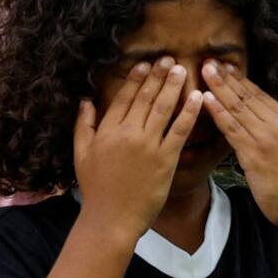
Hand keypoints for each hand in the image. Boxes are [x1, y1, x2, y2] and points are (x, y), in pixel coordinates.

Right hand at [73, 60, 201, 242]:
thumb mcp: (81, 154)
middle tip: (168, 59)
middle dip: (158, 76)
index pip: (124, 97)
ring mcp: (148, 145)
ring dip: (173, 86)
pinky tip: (196, 97)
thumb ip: (83, 126)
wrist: (111, 219)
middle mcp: (128, 133)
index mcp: (107, 130)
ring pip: (163, 108)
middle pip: (146, 97)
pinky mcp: (165, 159)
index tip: (144, 64)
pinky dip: (188, 112)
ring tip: (181, 69)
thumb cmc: (95, 189)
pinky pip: (180, 130)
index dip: (136, 79)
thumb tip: (85, 101)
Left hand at [201, 62, 277, 234]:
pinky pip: (232, 128)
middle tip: (209, 60)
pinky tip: (205, 99)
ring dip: (219, 87)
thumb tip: (257, 123)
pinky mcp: (254, 154)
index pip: (259, 95)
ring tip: (204, 69)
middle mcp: (277, 125)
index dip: (240, 79)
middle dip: (226, 77)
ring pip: (238, 107)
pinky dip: (218, 111)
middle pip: (247, 96)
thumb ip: (274, 133)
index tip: (225, 65)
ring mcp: (266, 138)